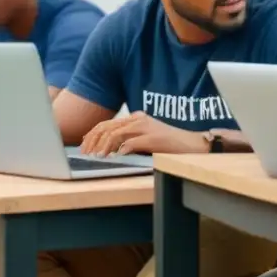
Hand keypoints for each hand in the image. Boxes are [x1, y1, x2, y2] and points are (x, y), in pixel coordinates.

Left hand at [80, 112, 206, 155]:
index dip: (92, 134)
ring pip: (115, 134)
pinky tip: (115, 158)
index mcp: (136, 118)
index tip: (84, 146)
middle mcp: (139, 119)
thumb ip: (130, 139)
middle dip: (93, 140)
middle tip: (85, 154)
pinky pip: (130, 143)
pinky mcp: (152, 138)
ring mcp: (146, 128)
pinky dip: (120, 151)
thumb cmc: (170, 144)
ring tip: (96, 157)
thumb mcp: (147, 138)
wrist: (192, 143)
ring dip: (103, 147)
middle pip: (107, 127)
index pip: (108, 123)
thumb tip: (111, 150)